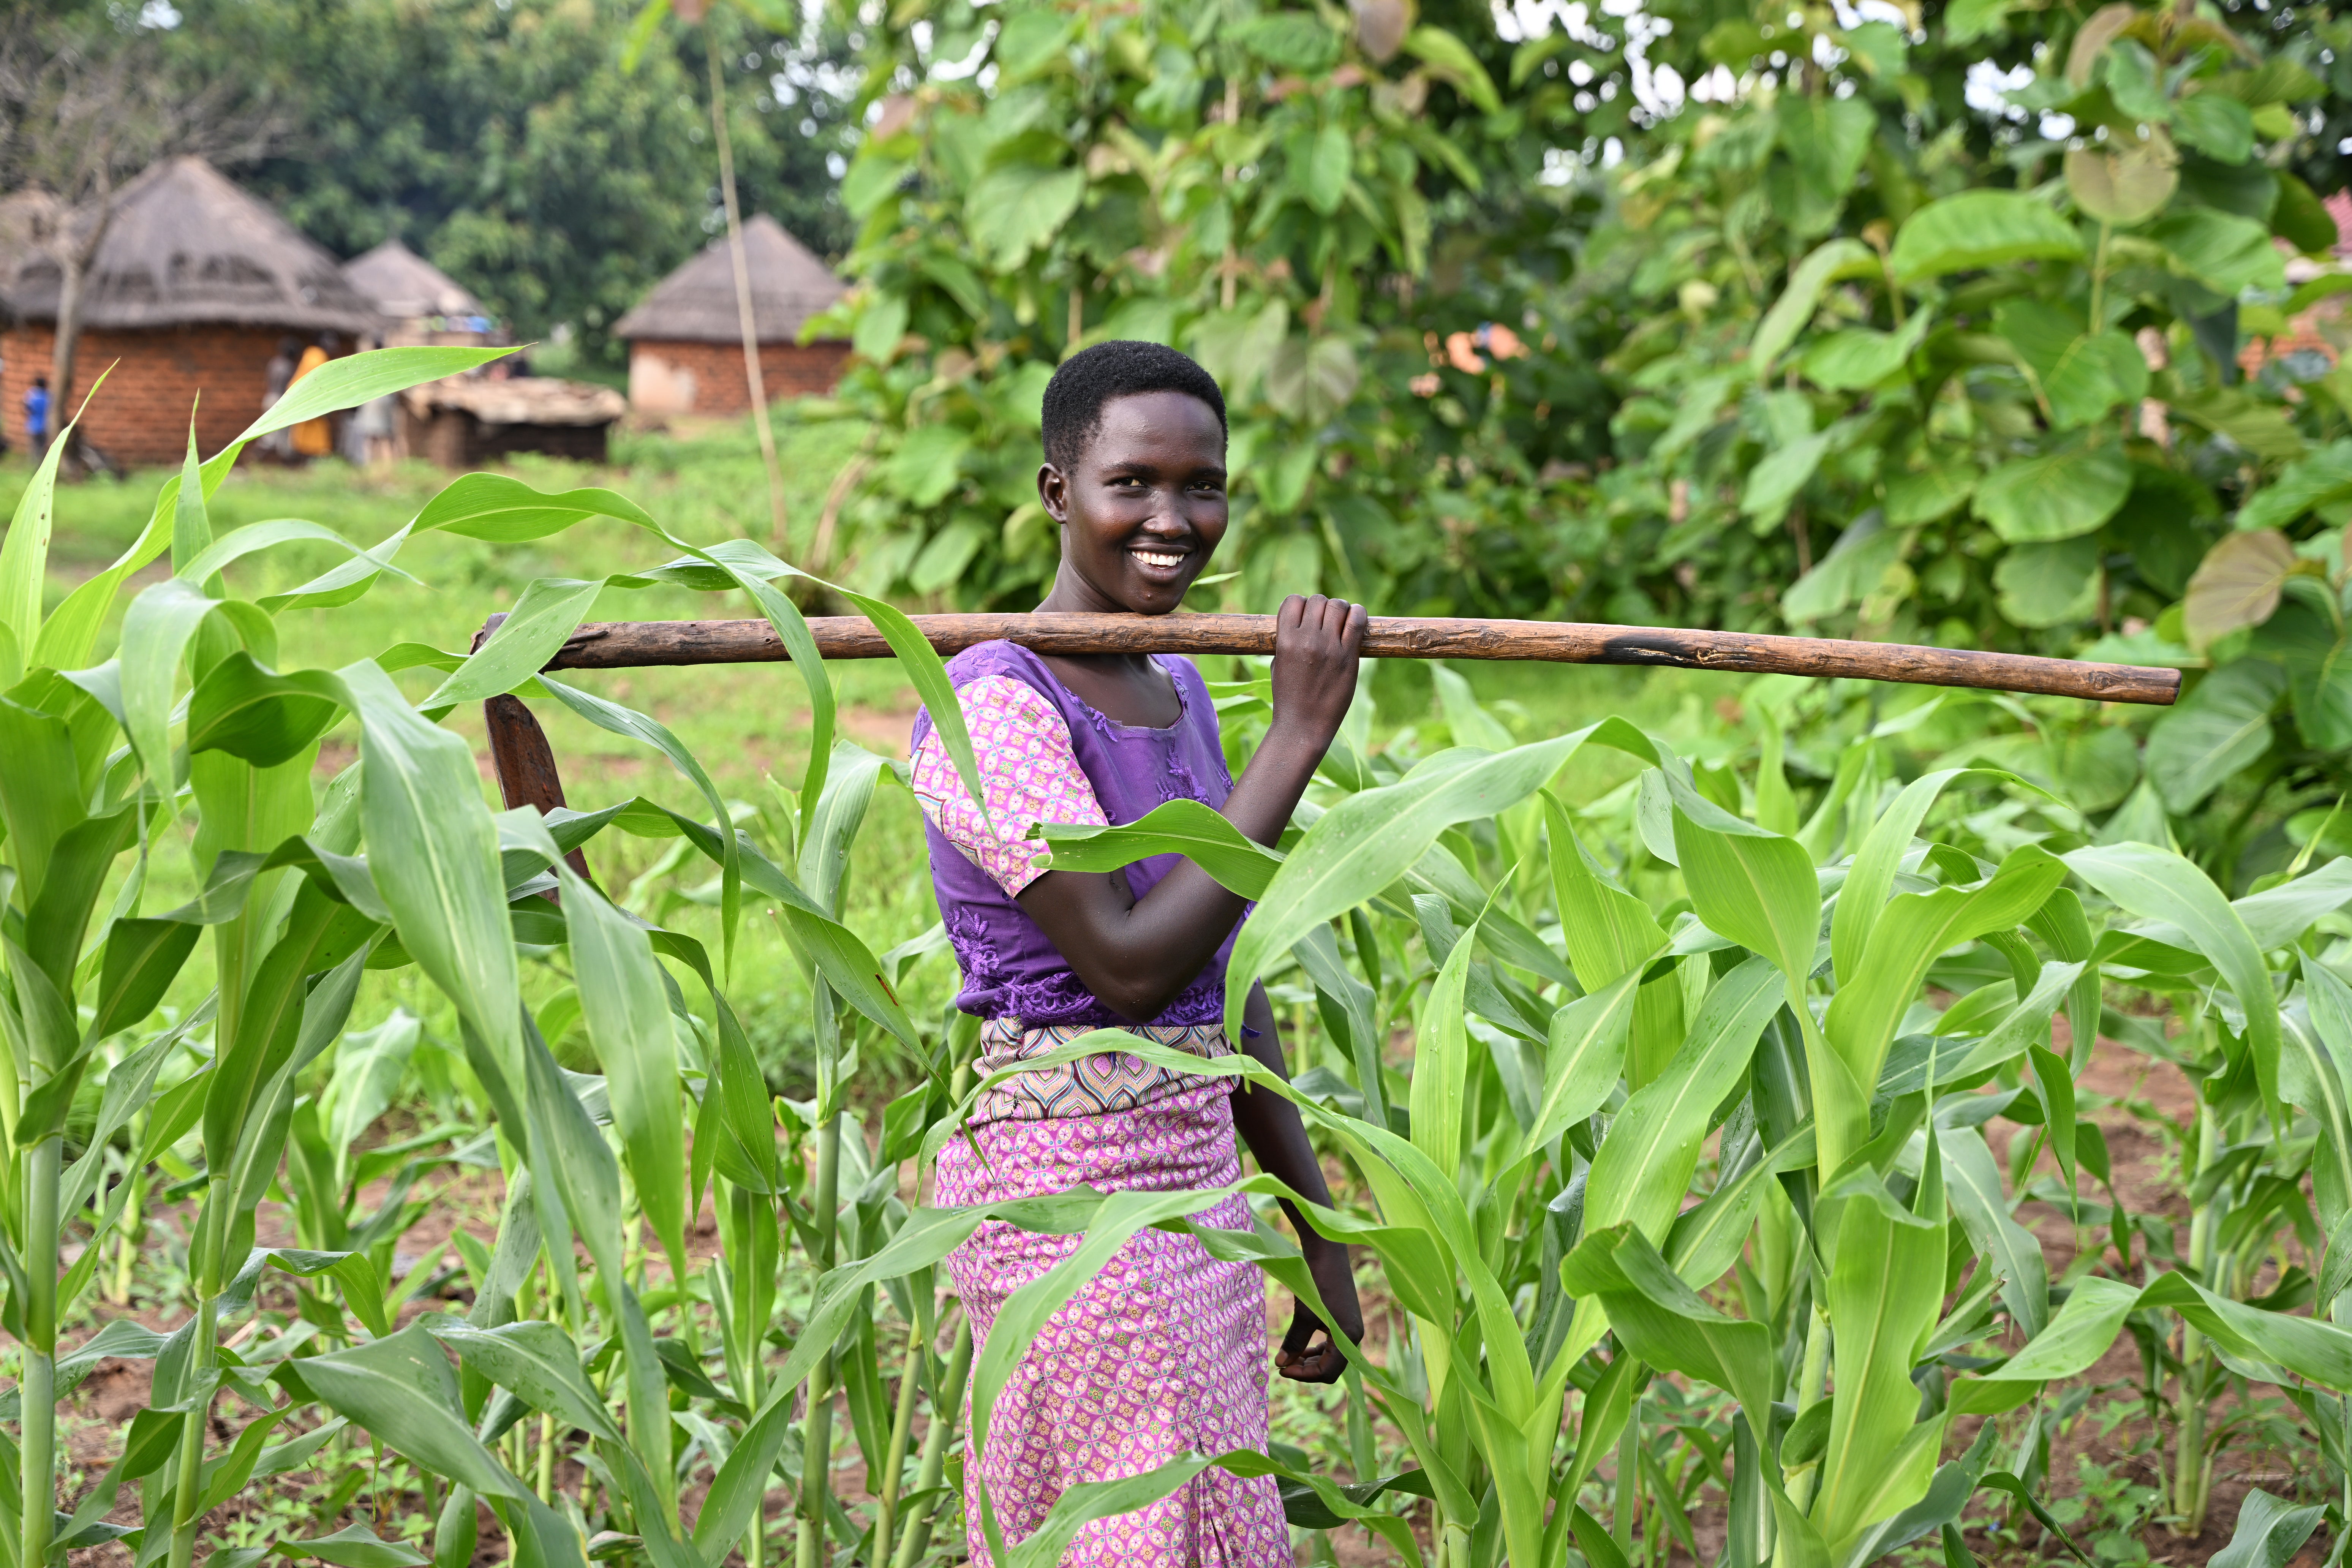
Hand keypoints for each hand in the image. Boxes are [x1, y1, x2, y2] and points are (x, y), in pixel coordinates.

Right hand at [1269, 594, 1366, 756]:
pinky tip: (1356, 620)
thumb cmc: (1288, 698)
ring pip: (1338, 605)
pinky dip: (1358, 614)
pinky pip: (1357, 621)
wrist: (1303, 727)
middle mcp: (1307, 640)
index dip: (1300, 605)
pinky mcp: (1348, 657)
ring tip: (1341, 621)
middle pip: (1317, 600)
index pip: (1293, 600)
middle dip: (1321, 607)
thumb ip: (1287, 641)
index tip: (1305, 617)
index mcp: (1285, 641)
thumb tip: (1302, 622)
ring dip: (1340, 609)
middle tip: (1325, 622)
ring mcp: (1329, 647)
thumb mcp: (1278, 665)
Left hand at [1275, 1241, 1363, 1384]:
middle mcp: (1353, 1336)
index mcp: (1349, 1337)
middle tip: (1283, 1364)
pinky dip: (1315, 1349)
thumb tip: (1280, 1364)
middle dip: (1306, 1369)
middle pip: (1331, 1367)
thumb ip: (1295, 1341)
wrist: (1327, 1252)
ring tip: (1289, 1357)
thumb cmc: (1317, 1281)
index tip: (1281, 1369)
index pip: (1328, 1372)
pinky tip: (1300, 1346)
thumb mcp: (1304, 1314)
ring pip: (1330, 1357)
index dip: (1304, 1375)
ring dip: (1310, 1360)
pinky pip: (1331, 1344)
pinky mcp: (1343, 1320)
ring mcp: (1349, 1328)